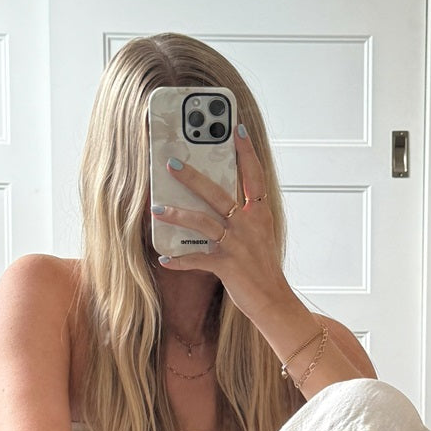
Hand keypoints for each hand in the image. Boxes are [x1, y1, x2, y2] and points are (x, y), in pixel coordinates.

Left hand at [153, 127, 294, 325]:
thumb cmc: (263, 268)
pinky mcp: (227, 266)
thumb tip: (221, 202)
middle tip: (172, 162)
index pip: (254, 176)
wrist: (273, 301)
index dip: (246, 152)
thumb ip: (244, 217)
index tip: (236, 128)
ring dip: (178, 214)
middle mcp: (248, 225)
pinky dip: (179, 260)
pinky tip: (164, 259)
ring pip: (203, 222)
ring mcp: (237, 245)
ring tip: (157, 208)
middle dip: (193, 177)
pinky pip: (197, 259)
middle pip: (218, 193)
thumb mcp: (260, 236)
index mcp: (260, 215)